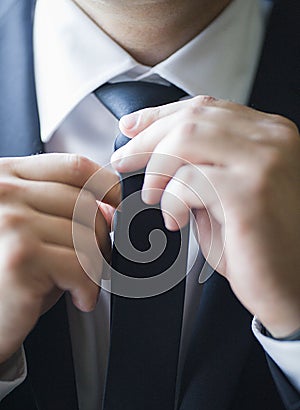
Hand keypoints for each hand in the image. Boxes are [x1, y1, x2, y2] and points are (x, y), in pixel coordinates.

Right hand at [0, 153, 118, 363]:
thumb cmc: (3, 278)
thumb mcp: (30, 232)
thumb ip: (63, 213)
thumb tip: (111, 210)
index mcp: (6, 178)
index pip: (74, 167)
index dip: (108, 186)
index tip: (120, 205)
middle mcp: (4, 193)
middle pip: (86, 204)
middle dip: (101, 239)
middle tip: (94, 264)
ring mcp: (11, 222)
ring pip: (87, 236)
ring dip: (95, 268)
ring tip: (79, 284)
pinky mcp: (20, 257)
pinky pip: (81, 267)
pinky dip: (88, 289)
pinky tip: (77, 298)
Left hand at [111, 96, 299, 337]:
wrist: (288, 285)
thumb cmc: (256, 244)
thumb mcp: (226, 193)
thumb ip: (201, 165)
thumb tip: (154, 151)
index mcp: (268, 135)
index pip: (204, 108)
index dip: (159, 115)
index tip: (131, 127)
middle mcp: (272, 140)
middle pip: (191, 118)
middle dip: (147, 140)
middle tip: (124, 161)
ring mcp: (264, 163)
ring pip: (186, 139)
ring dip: (157, 169)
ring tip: (153, 197)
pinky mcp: (249, 193)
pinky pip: (189, 179)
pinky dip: (172, 200)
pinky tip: (175, 221)